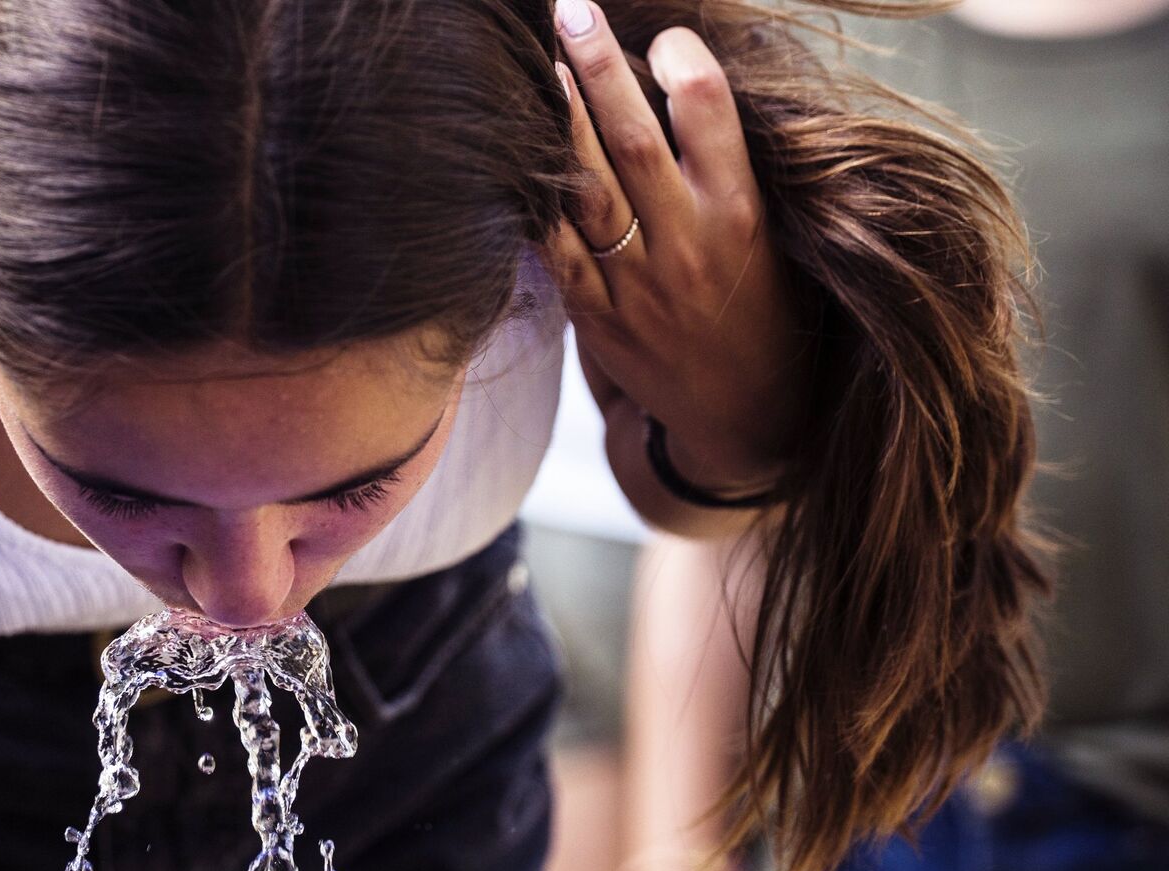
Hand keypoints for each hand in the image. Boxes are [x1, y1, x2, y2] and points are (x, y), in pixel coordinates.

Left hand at [537, 0, 807, 492]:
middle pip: (633, 138)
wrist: (751, 417)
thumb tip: (675, 82)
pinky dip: (529, 202)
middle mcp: (689, 245)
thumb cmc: (767, 307)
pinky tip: (509, 157)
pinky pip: (553, 250)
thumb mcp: (774, 234)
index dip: (680, 59)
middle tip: (571, 8)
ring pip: (586, 189)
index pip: (709, 112)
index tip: (662, 35)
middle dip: (599, 67)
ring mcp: (638, 284)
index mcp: (742, 214)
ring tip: (533, 62)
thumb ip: (724, 166)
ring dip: (557, 122)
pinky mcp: (598, 317)